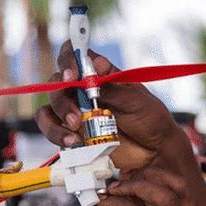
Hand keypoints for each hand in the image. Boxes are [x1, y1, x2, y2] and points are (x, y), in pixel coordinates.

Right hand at [34, 41, 198, 173]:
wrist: (155, 151)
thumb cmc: (150, 119)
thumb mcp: (136, 101)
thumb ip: (113, 87)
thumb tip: (95, 65)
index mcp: (100, 74)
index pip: (74, 54)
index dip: (67, 60)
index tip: (72, 75)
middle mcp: (84, 90)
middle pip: (57, 83)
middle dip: (61, 98)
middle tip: (76, 116)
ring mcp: (77, 111)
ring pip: (50, 108)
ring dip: (56, 119)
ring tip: (75, 132)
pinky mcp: (74, 133)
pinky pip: (52, 130)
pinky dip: (57, 134)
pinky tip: (73, 142)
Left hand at [100, 168, 202, 205]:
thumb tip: (128, 204)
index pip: (183, 191)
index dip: (158, 175)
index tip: (133, 173)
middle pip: (178, 189)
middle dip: (147, 175)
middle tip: (120, 177)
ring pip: (163, 199)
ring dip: (133, 186)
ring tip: (111, 188)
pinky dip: (120, 205)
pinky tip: (104, 203)